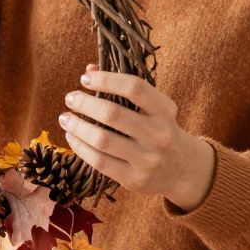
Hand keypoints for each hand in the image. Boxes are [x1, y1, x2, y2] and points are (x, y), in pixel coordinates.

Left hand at [58, 70, 214, 209]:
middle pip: (113, 114)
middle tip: (70, 98)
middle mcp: (159, 134)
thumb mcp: (153, 108)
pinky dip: (80, 147)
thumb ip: (124, 89)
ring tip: (65, 118)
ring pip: (102, 140)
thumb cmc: (160, 130)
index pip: (134, 88)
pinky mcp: (134, 179)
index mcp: (165, 110)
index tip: (85, 78)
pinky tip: (72, 137)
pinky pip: (99, 161)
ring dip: (77, 126)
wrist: (183, 170)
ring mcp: (147, 159)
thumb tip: (90, 70)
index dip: (106, 80)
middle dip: (85, 103)